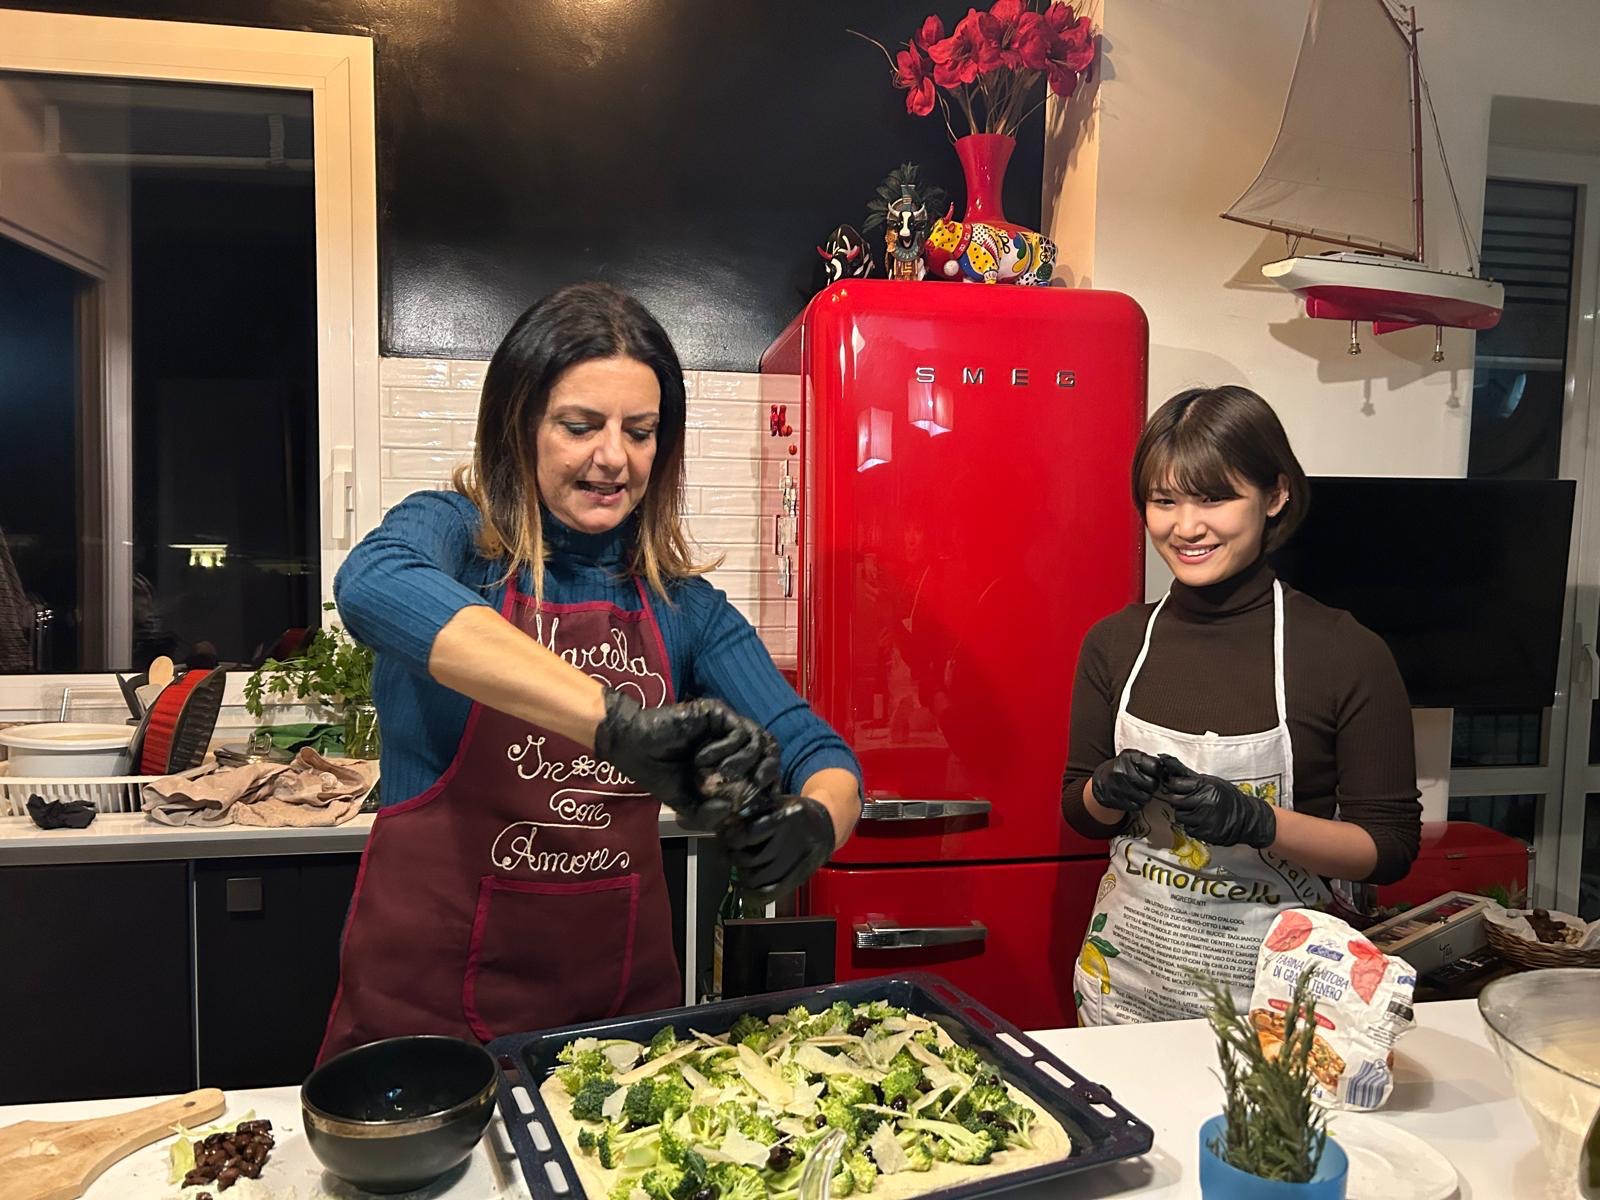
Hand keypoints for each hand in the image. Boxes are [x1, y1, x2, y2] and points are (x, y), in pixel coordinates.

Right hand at [594, 691, 775, 827]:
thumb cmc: (659, 773)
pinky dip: (724, 750)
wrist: (633, 748)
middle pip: (771, 751)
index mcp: (731, 760)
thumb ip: (709, 813)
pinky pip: (738, 731)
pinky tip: (701, 759)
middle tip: (752, 789)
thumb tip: (731, 810)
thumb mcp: (687, 804)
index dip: (768, 785)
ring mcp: (725, 725)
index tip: (759, 803)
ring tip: (720, 775)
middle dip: (766, 773)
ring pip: (758, 740)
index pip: (765, 767)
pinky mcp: (716, 712)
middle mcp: (733, 740)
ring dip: (742, 763)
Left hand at [718, 794, 834, 897]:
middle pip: (753, 858)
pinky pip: (773, 892)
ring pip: (761, 878)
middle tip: (730, 853)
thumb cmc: (794, 813)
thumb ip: (752, 813)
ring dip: (743, 876)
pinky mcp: (801, 876)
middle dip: (735, 858)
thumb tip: (723, 830)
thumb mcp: (775, 803)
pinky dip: (755, 895)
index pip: (751, 832)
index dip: (732, 839)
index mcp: (787, 815)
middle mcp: (795, 838)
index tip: (725, 838)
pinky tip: (746, 890)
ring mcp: (799, 860)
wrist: (825, 824)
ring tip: (740, 868)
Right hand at [1090, 749, 1163, 812]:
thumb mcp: (1132, 757)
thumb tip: (1169, 770)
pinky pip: (1137, 806)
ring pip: (1145, 797)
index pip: (1155, 767)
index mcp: (1129, 757)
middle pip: (1152, 784)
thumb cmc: (1123, 768)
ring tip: (1139, 790)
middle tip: (1147, 783)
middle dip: (1152, 785)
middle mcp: (1122, 771)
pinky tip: (1133, 797)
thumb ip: (1148, 761)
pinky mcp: (1116, 800)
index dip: (1159, 772)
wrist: (1102, 780)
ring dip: (1145, 796)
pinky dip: (1137, 803)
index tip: (1157, 774)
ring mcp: (1118, 786)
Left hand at [1158, 754, 1276, 848]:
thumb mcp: (1211, 781)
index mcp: (1206, 786)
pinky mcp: (1205, 833)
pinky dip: (1192, 826)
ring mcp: (1204, 819)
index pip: (1175, 784)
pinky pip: (1188, 828)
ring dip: (1185, 814)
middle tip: (1189, 800)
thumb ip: (1187, 774)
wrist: (1248, 818)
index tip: (1180, 788)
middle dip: (1178, 800)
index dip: (1175, 786)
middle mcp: (1205, 802)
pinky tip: (1202, 821)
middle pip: (1174, 800)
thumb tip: (1164, 758)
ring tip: (1197, 811)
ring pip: (1179, 816)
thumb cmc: (1227, 797)